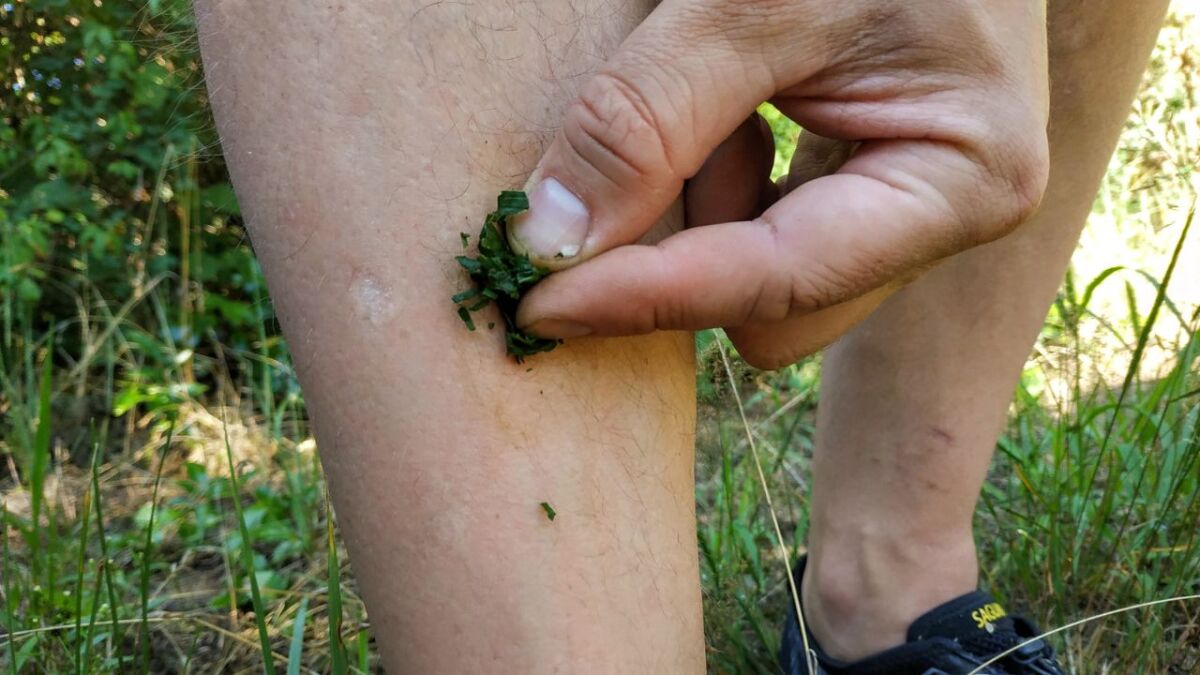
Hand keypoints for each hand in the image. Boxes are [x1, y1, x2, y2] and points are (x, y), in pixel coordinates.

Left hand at [509, 0, 1049, 367]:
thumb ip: (650, 116)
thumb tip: (544, 242)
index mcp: (962, 181)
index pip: (775, 282)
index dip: (648, 296)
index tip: (536, 301)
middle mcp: (943, 214)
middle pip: (769, 309)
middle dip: (687, 249)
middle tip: (641, 149)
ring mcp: (905, 202)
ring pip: (756, 274)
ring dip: (699, 202)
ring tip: (712, 91)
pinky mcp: (862, 180)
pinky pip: (762, 224)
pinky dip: (714, 179)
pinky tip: (728, 104)